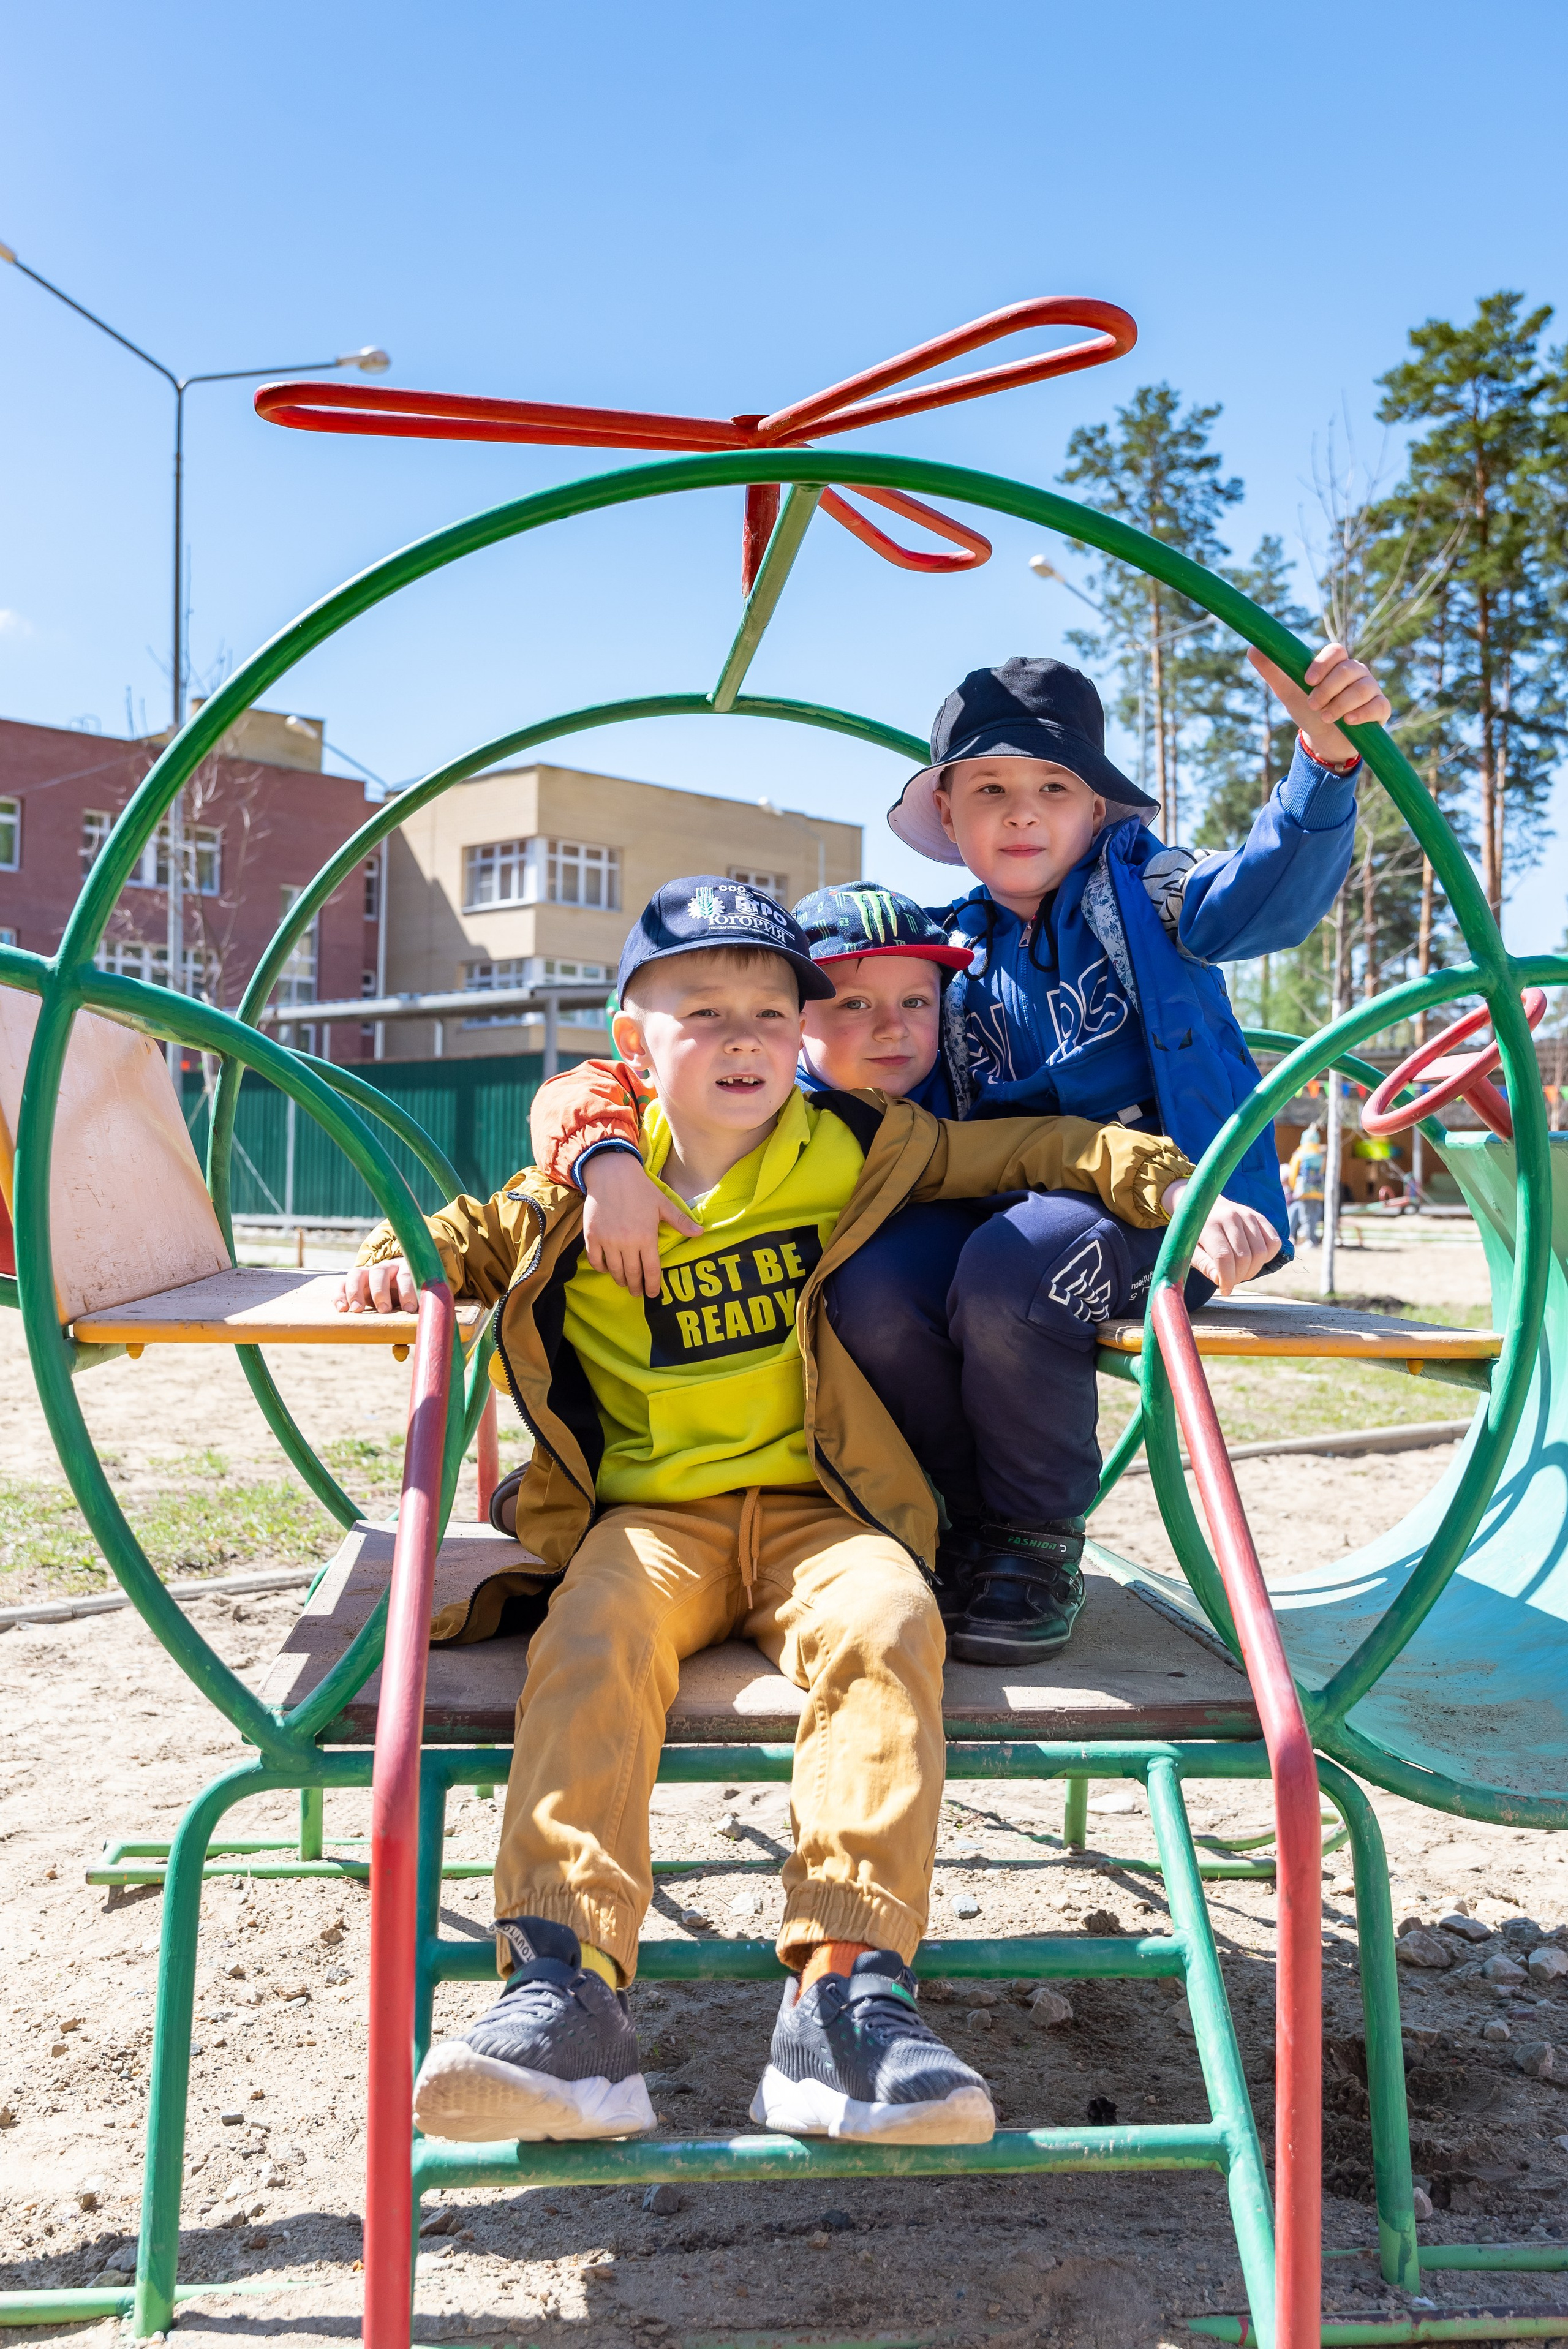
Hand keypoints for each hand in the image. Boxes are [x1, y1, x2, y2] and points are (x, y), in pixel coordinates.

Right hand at [336, 1259, 418, 1313]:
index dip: (407, 1291)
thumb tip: (408, 1344)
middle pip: (380, 1272)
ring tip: (357, 1310)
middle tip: (384, 1309)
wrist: (396, 1289)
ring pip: (357, 1274)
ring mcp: (367, 1272)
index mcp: (404, 1269)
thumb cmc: (408, 1299)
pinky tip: (341, 1309)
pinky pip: (342, 1283)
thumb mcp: (414, 1304)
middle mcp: (385, 1268)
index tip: (409, 1309)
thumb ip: (413, 1316)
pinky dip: (339, 1294)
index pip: (405, 1275)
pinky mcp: (353, 1281)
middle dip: (381, 1291)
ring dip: (356, 1291)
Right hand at [580, 1150, 701, 1295]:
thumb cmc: (640, 1188)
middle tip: (637, 1293)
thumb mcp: (663, 1204)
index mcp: (646, 1237)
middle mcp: (626, 1243)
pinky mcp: (592, 1236)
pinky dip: (601, 1268)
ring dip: (620, 1280)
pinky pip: (595, 1260)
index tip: (652, 1294)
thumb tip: (701, 1233)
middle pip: (632, 1274)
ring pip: (614, 1270)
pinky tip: (607, 1269)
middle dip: (636, 1287)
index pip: (651, 1270)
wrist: (611, 1173)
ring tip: (624, 1282)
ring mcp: (607, 1240)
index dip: (652, 1286)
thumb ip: (680, 1221)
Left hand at [1161, 1183, 1278, 1295]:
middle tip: (1231, 1280)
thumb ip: (1203, 1264)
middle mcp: (1230, 1217)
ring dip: (1253, 1270)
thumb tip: (1219, 1280)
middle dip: (1239, 1276)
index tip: (1224, 1289)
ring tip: (1240, 1272)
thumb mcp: (1190, 1250)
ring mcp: (1247, 1215)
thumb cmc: (1195, 1233)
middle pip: (1245, 1257)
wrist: (1202, 1205)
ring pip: (1261, 1252)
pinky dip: (1268, 1257)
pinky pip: (1274, 1242)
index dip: (1227, 1279)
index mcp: (1209, 1225)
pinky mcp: (1259, 1217)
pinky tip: (1253, 1260)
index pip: (1224, 1257)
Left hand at [1247, 641, 1390, 765]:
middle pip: (1349, 670)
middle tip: (1313, 705)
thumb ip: (1273, 671)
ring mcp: (1371, 689)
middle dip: (1328, 689)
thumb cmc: (1308, 709)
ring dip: (1340, 704)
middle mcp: (1357, 672)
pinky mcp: (1380, 709)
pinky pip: (1378, 706)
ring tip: (1325, 716)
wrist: (1323, 739)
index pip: (1336, 650)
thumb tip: (1252, 648)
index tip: (1307, 680)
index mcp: (1336, 664)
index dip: (1323, 663)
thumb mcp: (1288, 691)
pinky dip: (1363, 713)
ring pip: (1362, 689)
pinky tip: (1349, 721)